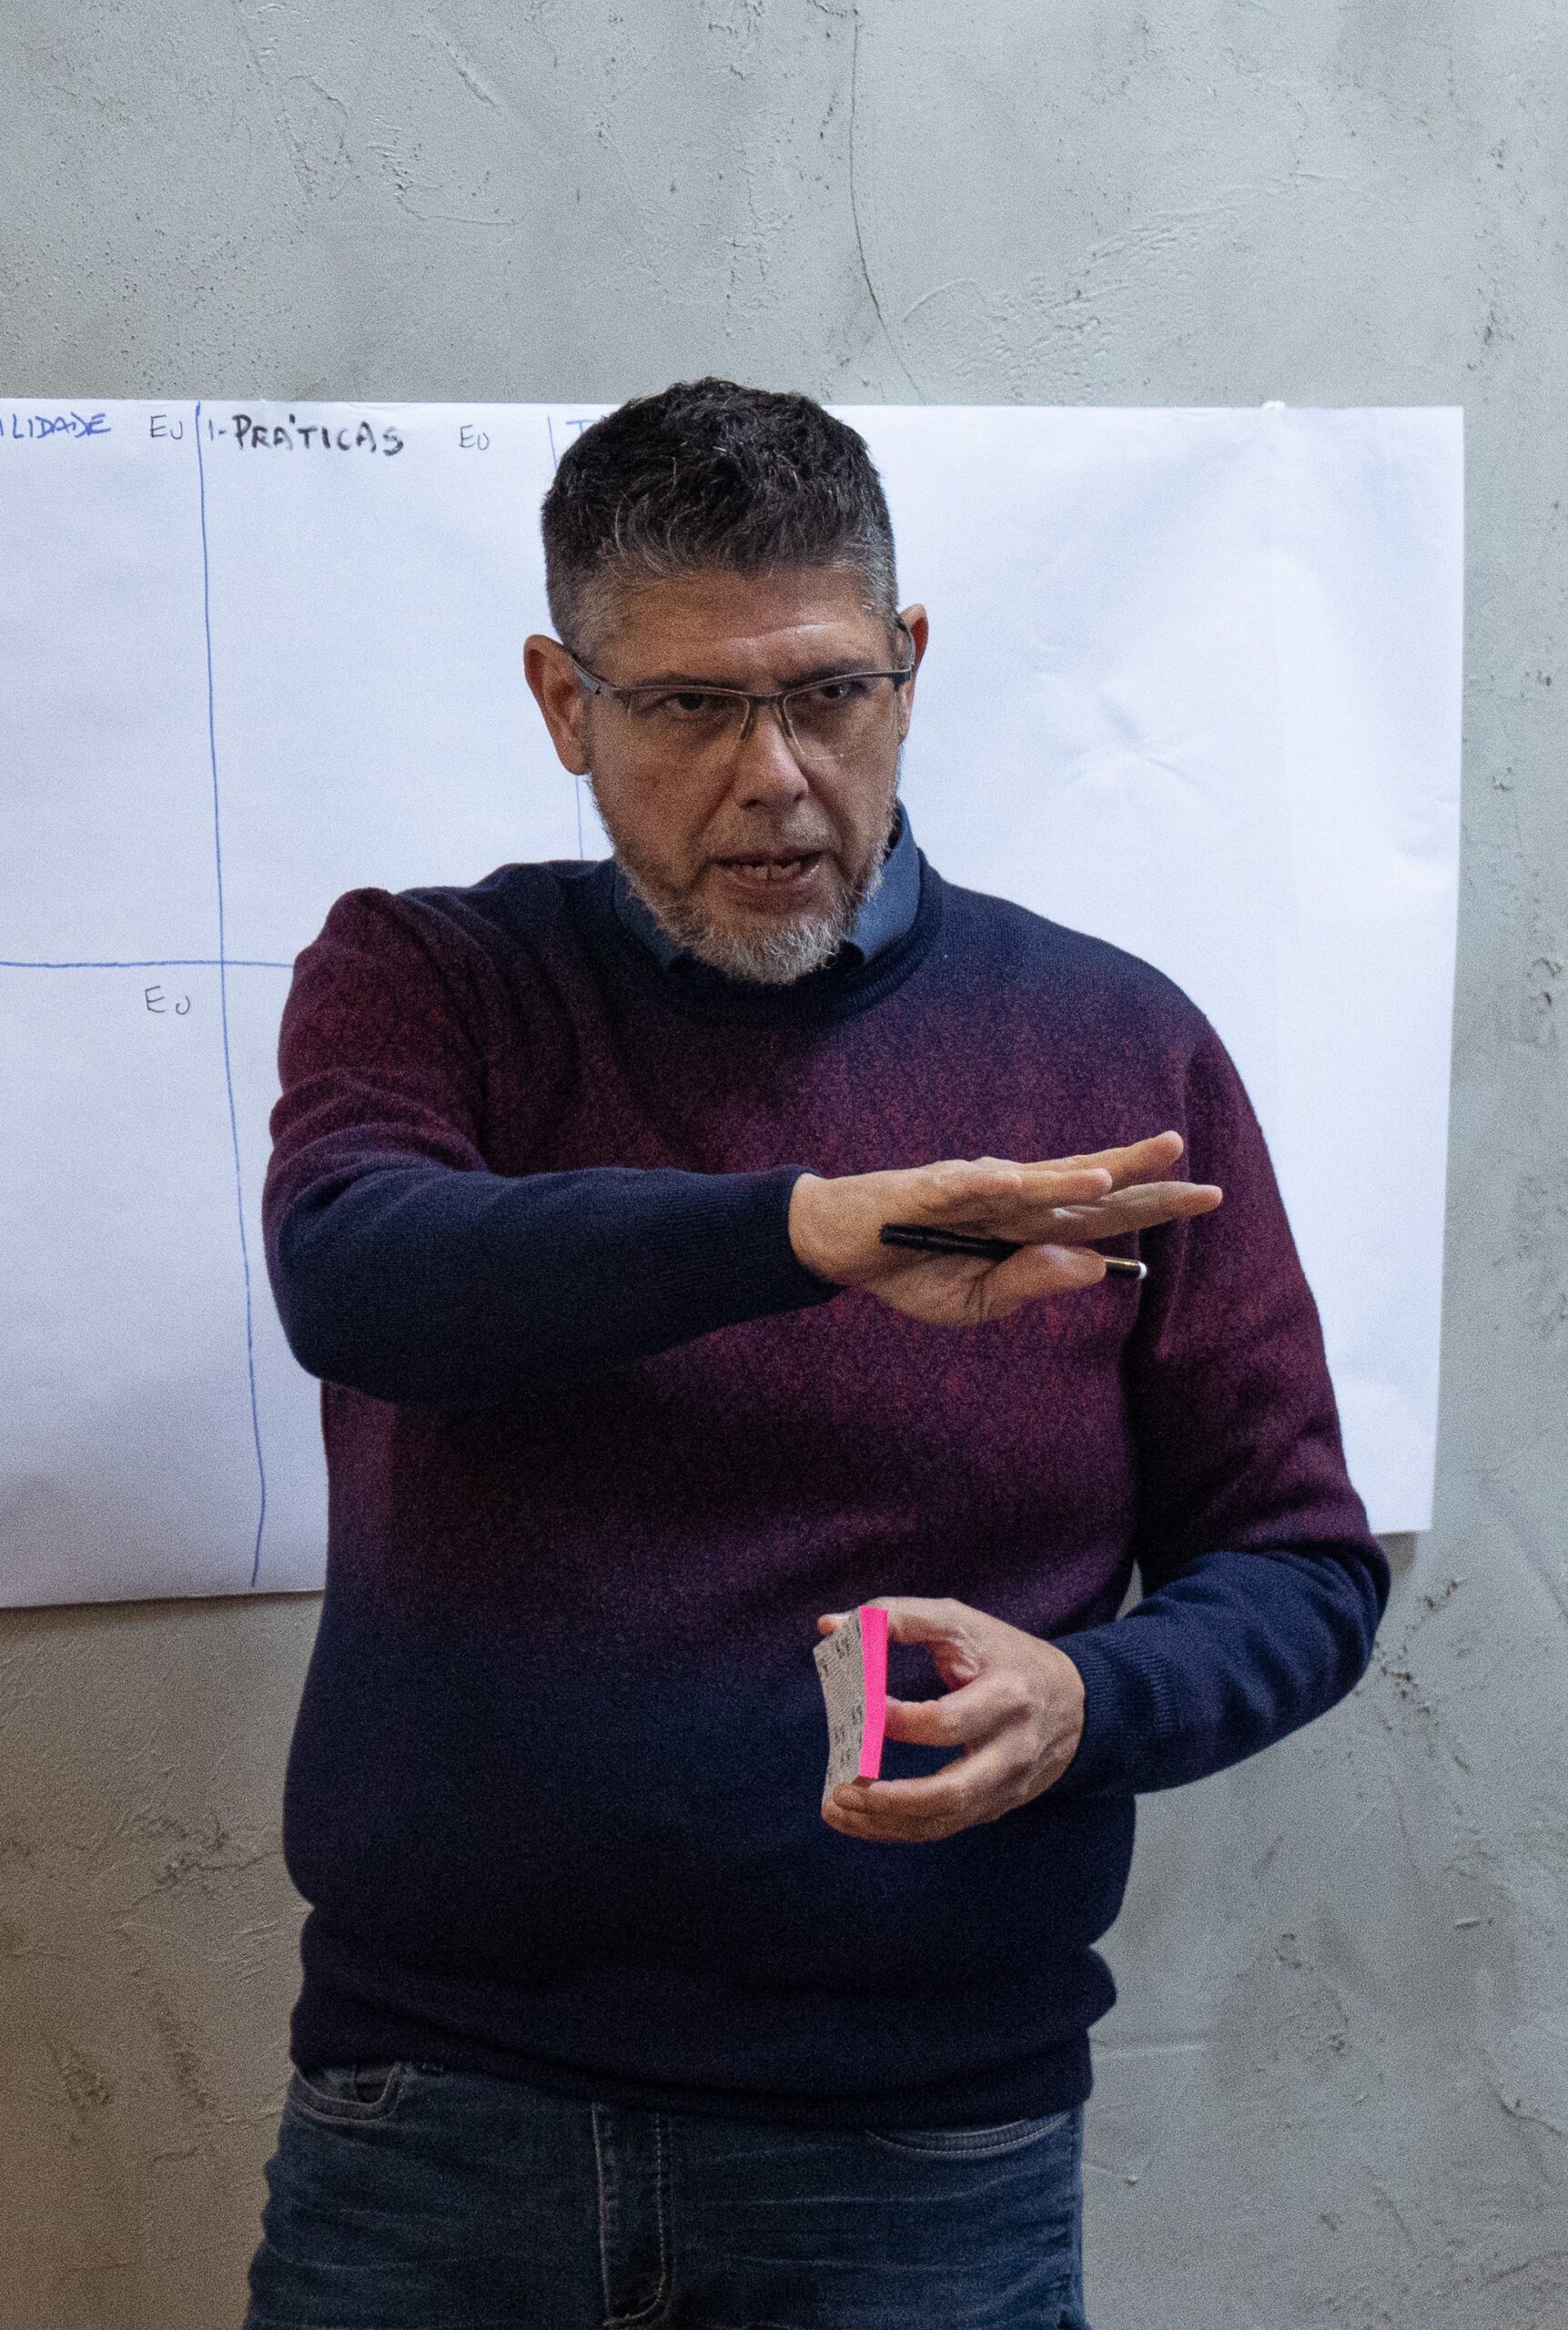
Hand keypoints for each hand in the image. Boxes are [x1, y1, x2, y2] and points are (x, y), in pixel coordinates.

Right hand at [788, 1132, 1220, 1325]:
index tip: (1209, 1194)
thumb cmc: (910, 1270)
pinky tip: (1014, 1182)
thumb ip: (1031, 1282)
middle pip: (1085, 1186)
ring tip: (1109, 1178)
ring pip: (1030, 1182)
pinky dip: (983, 1183)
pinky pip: (959, 1186)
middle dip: (1138, 1176)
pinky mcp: (926, 1190)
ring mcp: (973, 1190)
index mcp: (1031, 1225)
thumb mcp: (975, 1300)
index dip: (1154, 1201)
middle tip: (1193, 1164)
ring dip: (1066, 1180)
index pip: (1105, 1213)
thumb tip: (1095, 1267)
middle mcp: (1014, 1198)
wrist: (841, 1248)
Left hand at [816, 1598, 1086, 1842]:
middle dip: (891, 1796)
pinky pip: (943, 1828)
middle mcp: (1011, 1750)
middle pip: (952, 1791)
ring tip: (836, 1806)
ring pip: (944, 1821)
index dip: (897, 1721)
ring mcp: (1004, 1786)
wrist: (1074, 1703)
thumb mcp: (960, 1622)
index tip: (859, 1711)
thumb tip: (831, 1626)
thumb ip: (896, 1618)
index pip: (947, 1721)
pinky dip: (897, 1829)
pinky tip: (859, 1819)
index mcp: (1007, 1697)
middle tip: (842, 1785)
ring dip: (885, 1822)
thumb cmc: (1003, 1654)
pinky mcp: (995, 1806)